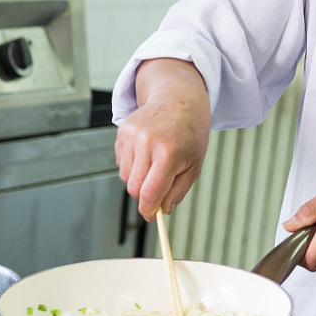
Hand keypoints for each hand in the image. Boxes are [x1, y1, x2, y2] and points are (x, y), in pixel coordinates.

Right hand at [116, 59, 210, 217]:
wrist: (178, 99)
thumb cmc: (190, 134)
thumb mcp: (194, 164)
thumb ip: (178, 191)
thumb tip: (162, 210)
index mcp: (168, 153)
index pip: (150, 193)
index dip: (149, 210)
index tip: (152, 216)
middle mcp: (147, 143)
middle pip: (135, 189)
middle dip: (145, 196)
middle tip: (159, 190)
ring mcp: (131, 136)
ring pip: (126, 177)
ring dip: (139, 179)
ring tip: (156, 164)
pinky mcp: (121, 131)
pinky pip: (121, 163)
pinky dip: (133, 165)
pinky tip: (147, 152)